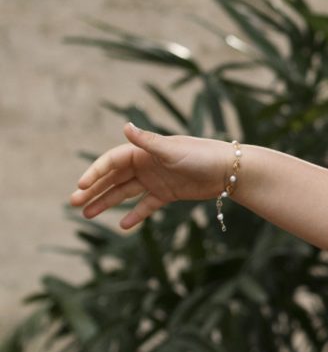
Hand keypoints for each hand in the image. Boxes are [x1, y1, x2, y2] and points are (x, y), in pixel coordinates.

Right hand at [67, 123, 235, 231]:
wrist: (229, 170)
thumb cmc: (201, 155)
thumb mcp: (172, 151)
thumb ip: (148, 142)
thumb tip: (126, 126)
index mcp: (143, 151)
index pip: (111, 162)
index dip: (95, 173)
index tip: (81, 186)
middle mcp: (146, 164)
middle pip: (113, 178)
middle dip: (93, 190)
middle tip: (74, 203)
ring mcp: (155, 180)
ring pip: (124, 193)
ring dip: (106, 202)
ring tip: (87, 214)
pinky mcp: (167, 194)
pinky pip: (146, 206)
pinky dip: (135, 215)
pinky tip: (123, 225)